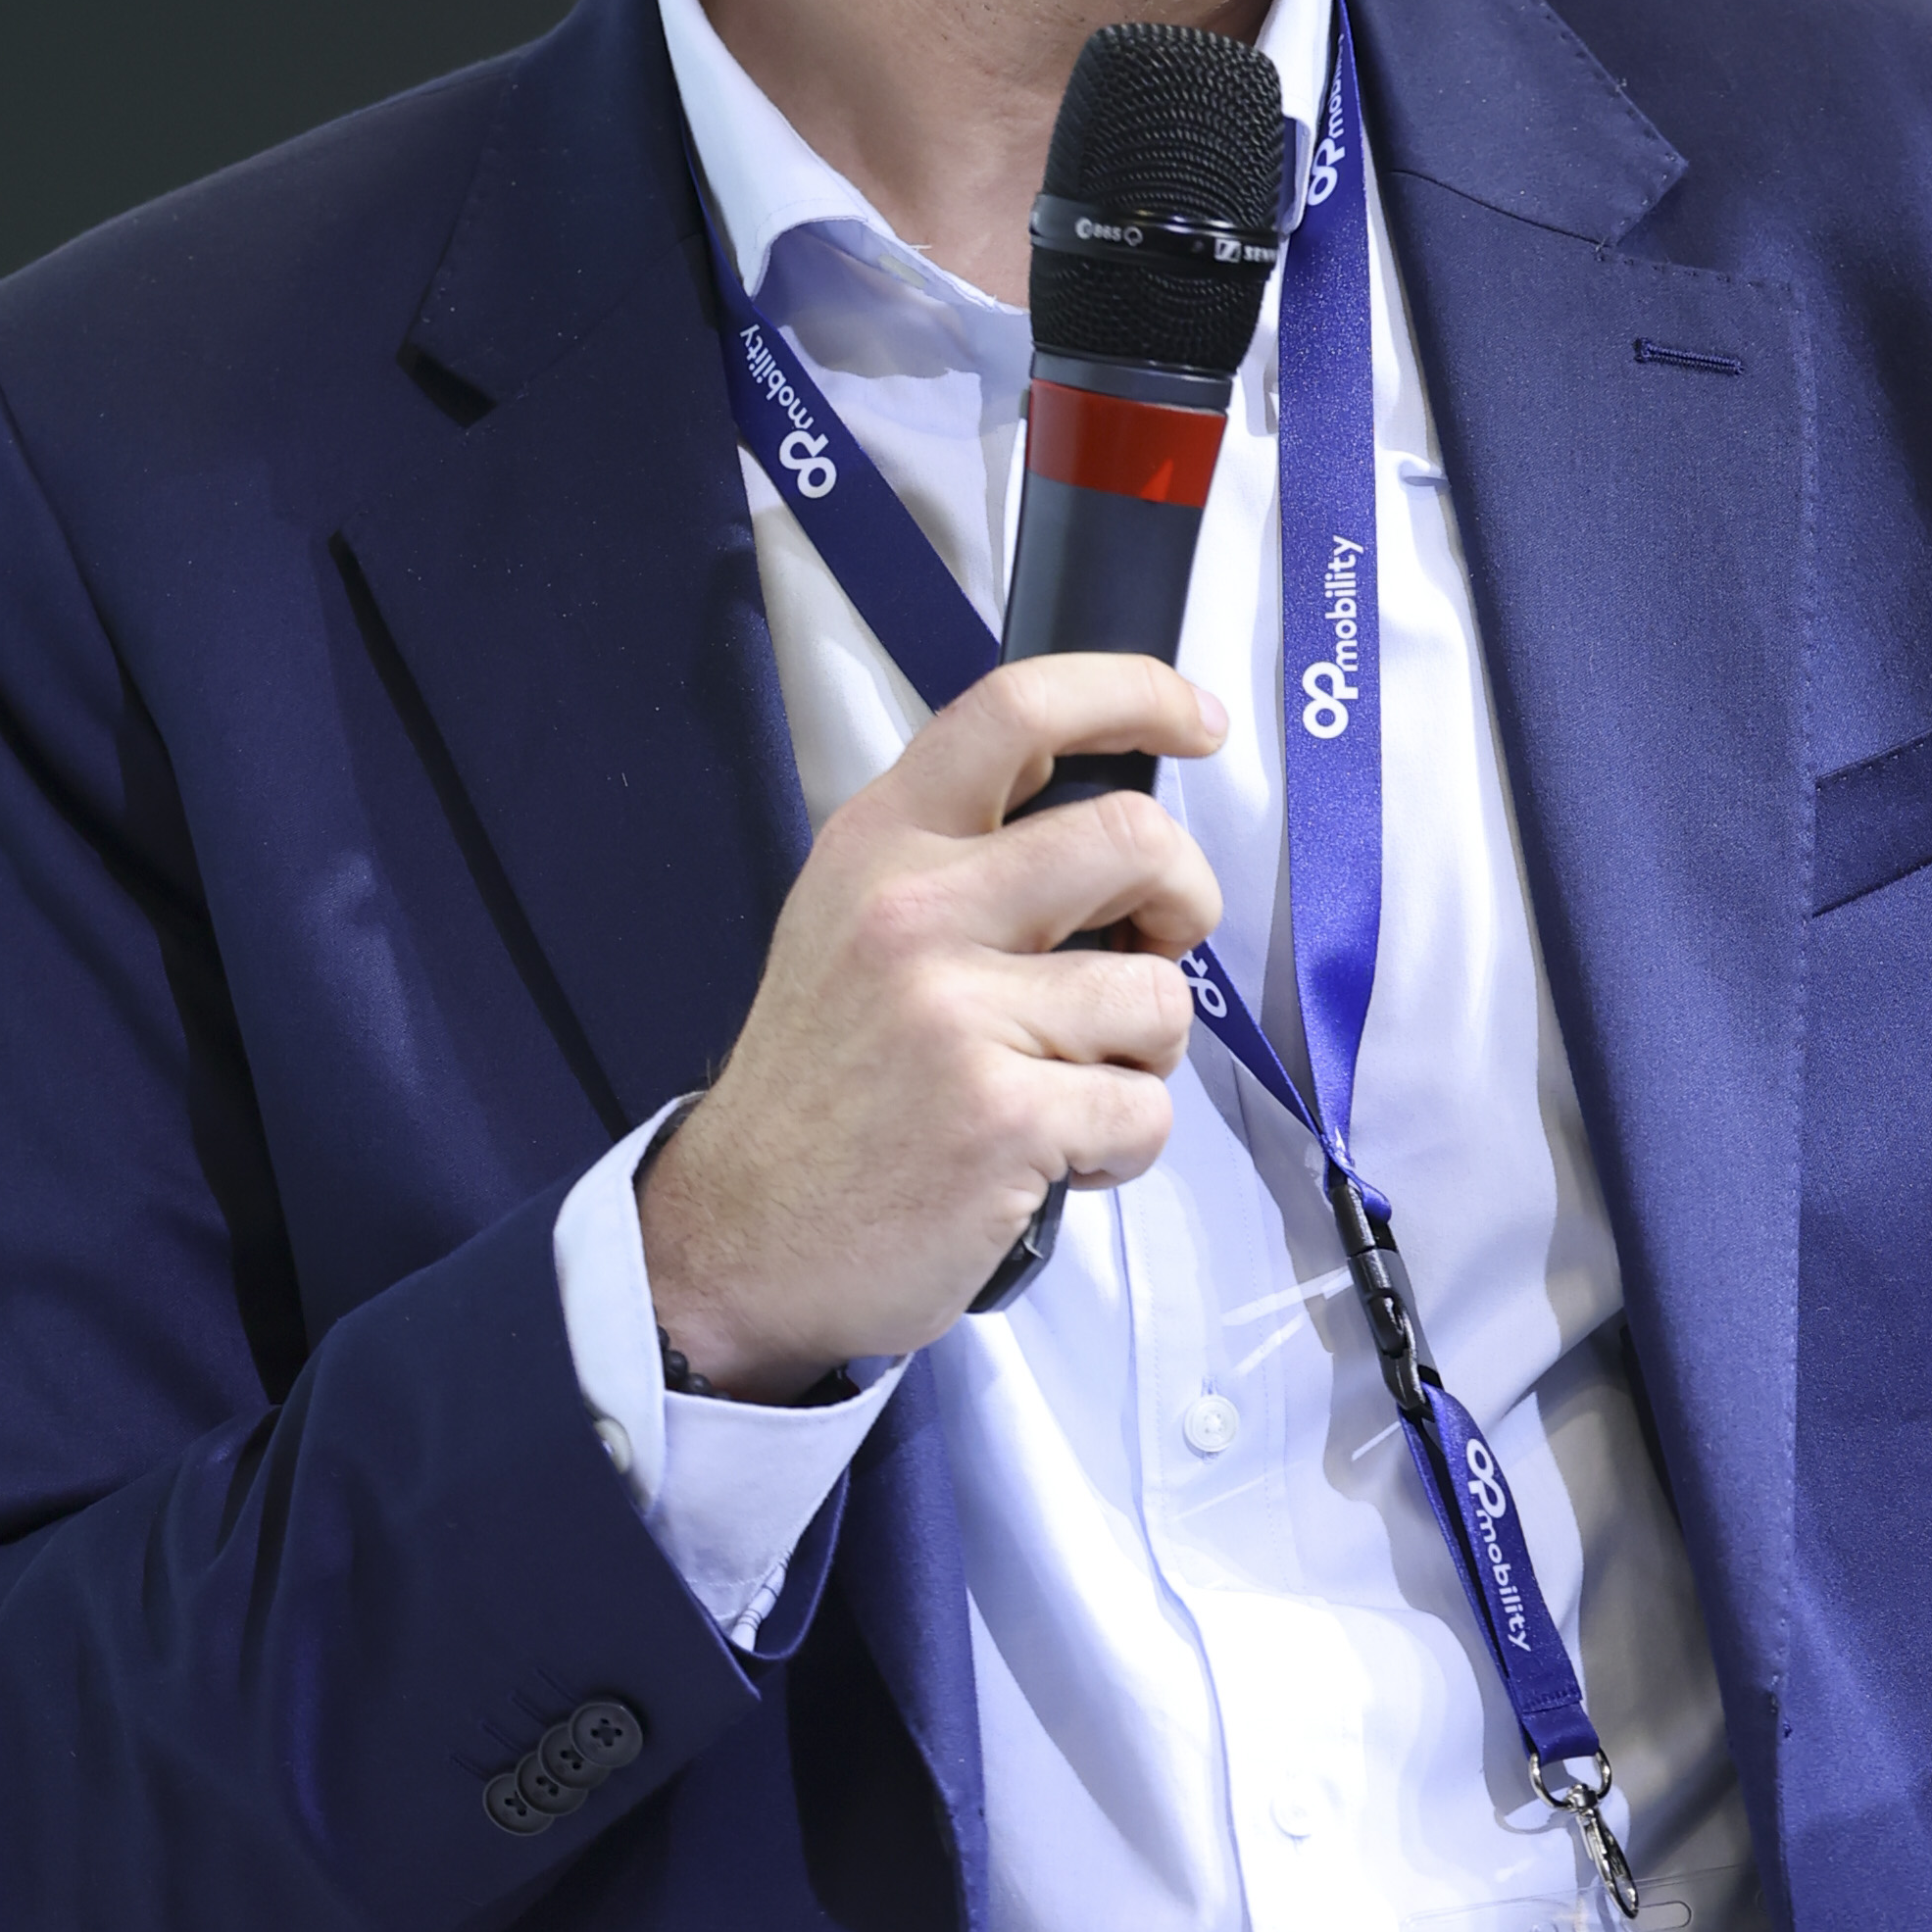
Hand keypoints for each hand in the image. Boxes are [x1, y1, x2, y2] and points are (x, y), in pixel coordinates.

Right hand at [637, 658, 1226, 1393]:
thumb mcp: (852, 929)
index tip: (1193, 716)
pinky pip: (1143, 1113)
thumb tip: (1113, 840)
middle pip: (1133, 840)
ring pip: (1156, 997)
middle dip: (1185, 897)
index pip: (1016, 711)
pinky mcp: (1001, 1118)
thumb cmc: (821, 1094)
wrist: (738, 1239)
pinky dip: (1119, 1148)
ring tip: (1065, 1086)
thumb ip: (962, 865)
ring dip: (1141, 1056)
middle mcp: (913, 910)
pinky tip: (1048, 1156)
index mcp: (880, 846)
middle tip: (1156, 947)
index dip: (1132, 692)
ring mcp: (956, 1013)